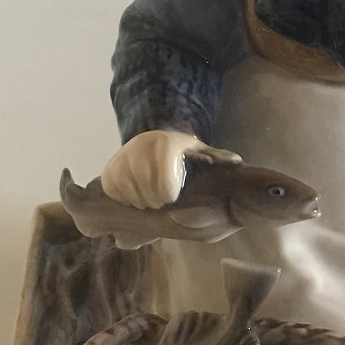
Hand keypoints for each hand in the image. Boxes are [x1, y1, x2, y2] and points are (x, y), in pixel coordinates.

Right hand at [100, 130, 240, 208]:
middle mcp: (140, 147)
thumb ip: (217, 158)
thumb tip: (236, 161)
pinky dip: (124, 199)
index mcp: (166, 144)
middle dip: (155, 201)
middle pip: (146, 190)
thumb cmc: (182, 152)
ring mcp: (122, 158)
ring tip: (150, 201)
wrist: (153, 141)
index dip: (168, 194)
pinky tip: (135, 198)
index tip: (172, 198)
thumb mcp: (201, 152)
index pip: (164, 180)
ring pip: (128, 192)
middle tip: (161, 202)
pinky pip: (112, 191)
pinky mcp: (109, 169)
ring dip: (140, 202)